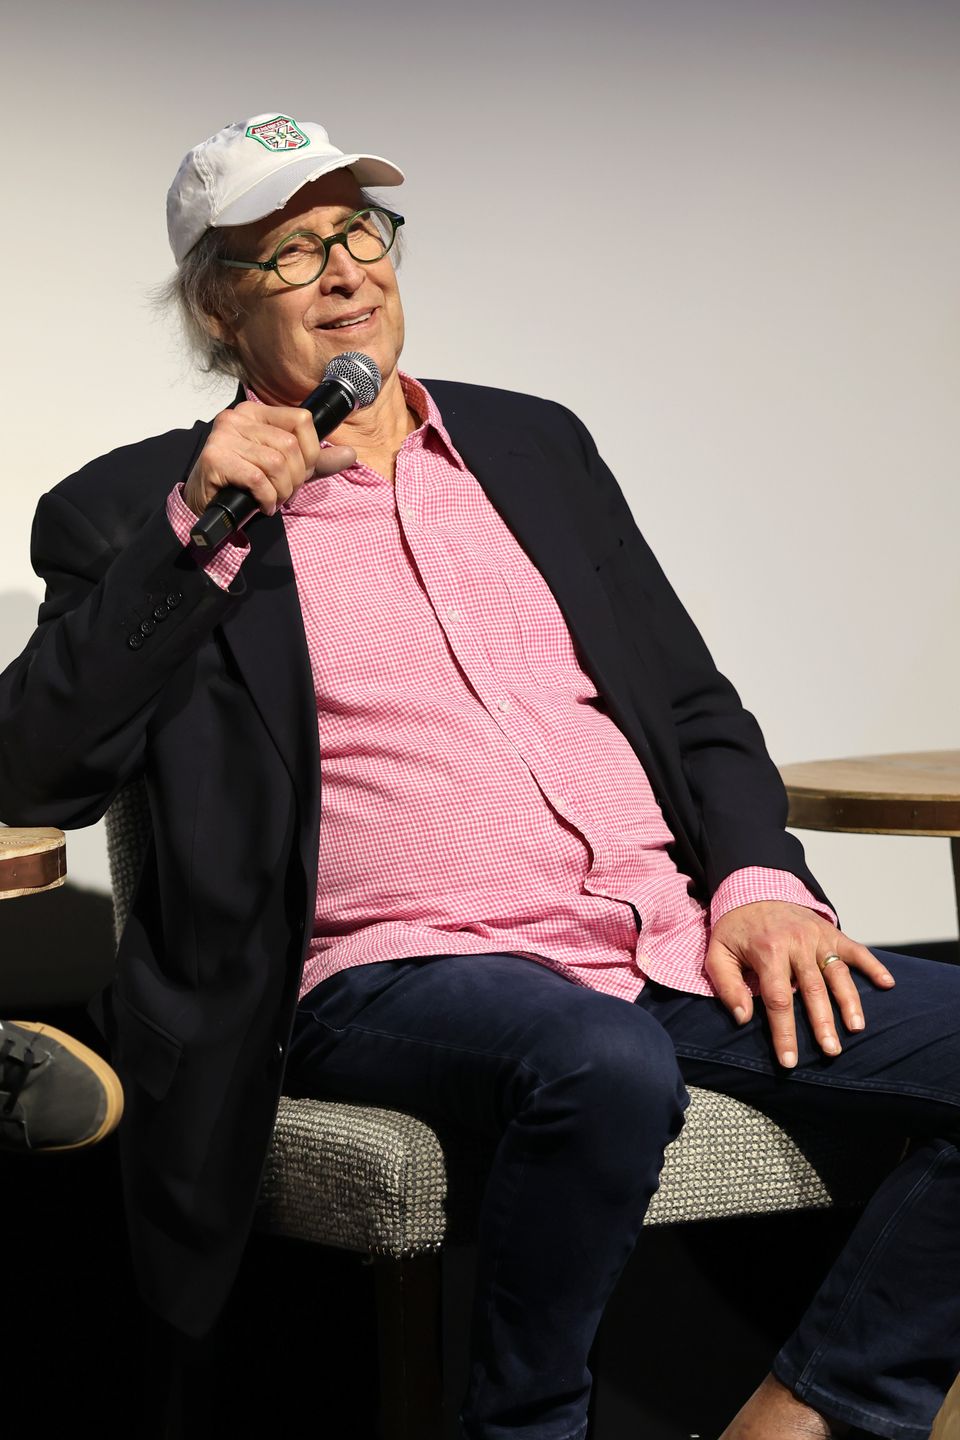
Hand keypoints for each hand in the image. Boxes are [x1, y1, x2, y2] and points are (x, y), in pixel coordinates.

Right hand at [182, 402, 356, 517]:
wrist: (205, 503)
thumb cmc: (243, 483)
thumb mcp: (285, 469)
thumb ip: (315, 461)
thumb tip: (350, 453)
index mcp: (256, 412)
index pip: (302, 420)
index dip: (311, 451)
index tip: (302, 472)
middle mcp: (238, 417)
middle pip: (291, 445)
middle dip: (296, 478)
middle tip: (285, 493)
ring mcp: (224, 436)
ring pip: (276, 463)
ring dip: (282, 491)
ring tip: (274, 500)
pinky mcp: (215, 459)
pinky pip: (258, 479)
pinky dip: (267, 498)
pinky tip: (263, 505)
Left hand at [705, 900, 895, 1068]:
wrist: (751, 888)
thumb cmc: (735, 928)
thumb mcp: (718, 953)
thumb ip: (727, 986)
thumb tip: (743, 1018)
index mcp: (767, 951)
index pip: (778, 1000)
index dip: (785, 1033)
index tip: (789, 1060)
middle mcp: (796, 943)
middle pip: (813, 990)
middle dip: (822, 1023)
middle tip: (831, 1052)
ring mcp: (817, 936)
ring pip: (837, 973)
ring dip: (849, 1001)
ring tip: (856, 1028)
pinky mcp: (830, 932)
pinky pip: (856, 949)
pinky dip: (873, 965)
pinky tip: (888, 984)